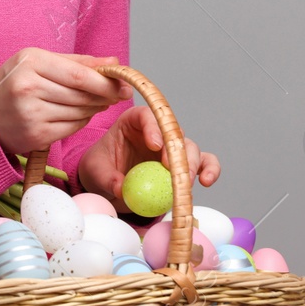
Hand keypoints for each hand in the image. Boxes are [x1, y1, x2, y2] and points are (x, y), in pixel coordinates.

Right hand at [0, 49, 132, 160]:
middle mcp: (28, 88)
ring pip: (79, 112)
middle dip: (105, 96)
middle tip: (117, 94)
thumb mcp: (37, 61)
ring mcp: (31, 114)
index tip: (123, 84)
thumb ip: (76, 62)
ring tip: (95, 102)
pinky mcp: (35, 135)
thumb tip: (113, 61)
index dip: (105, 81)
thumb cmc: (14, 83)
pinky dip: (81, 121)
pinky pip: (72, 128)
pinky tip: (78, 114)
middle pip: (81, 94)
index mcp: (30, 62)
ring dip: (94, 108)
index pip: (79, 75)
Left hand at [74, 104, 221, 212]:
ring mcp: (172, 147)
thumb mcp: (95, 170)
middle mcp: (157, 130)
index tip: (154, 144)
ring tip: (185, 181)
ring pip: (190, 148)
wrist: (108, 183)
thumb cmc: (100, 168)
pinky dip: (209, 170)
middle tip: (170, 167)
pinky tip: (206, 181)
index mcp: (133, 121)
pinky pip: (203, 163)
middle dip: (175, 148)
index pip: (146, 115)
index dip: (153, 127)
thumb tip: (121, 189)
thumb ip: (106, 178)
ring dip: (192, 163)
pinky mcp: (182, 165)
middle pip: (173, 132)